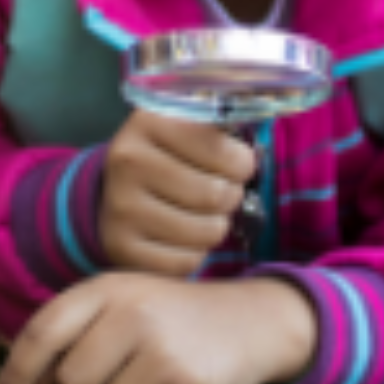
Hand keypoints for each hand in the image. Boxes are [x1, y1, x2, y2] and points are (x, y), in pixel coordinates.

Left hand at [0, 272, 314, 383]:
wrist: (252, 320)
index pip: (43, 333)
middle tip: (117, 377)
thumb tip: (28, 383)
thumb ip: (74, 332)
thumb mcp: (122, 303)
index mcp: (108, 288)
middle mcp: (135, 314)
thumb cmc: (171, 317)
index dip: (16, 373)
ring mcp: (165, 351)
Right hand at [96, 111, 255, 275]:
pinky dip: (194, 254)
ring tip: (203, 215)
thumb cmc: (170, 157)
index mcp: (149, 121)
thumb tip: (267, 128)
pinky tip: (182, 237)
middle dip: (230, 197)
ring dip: (216, 227)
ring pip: (206, 232)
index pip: (223, 150)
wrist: (116, 191)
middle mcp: (128, 161)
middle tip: (221, 193)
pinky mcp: (121, 247)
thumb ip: (224, 127)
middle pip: (216, 194)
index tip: (235, 164)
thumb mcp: (189, 127)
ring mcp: (120, 206)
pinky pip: (186, 261)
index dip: (241, 163)